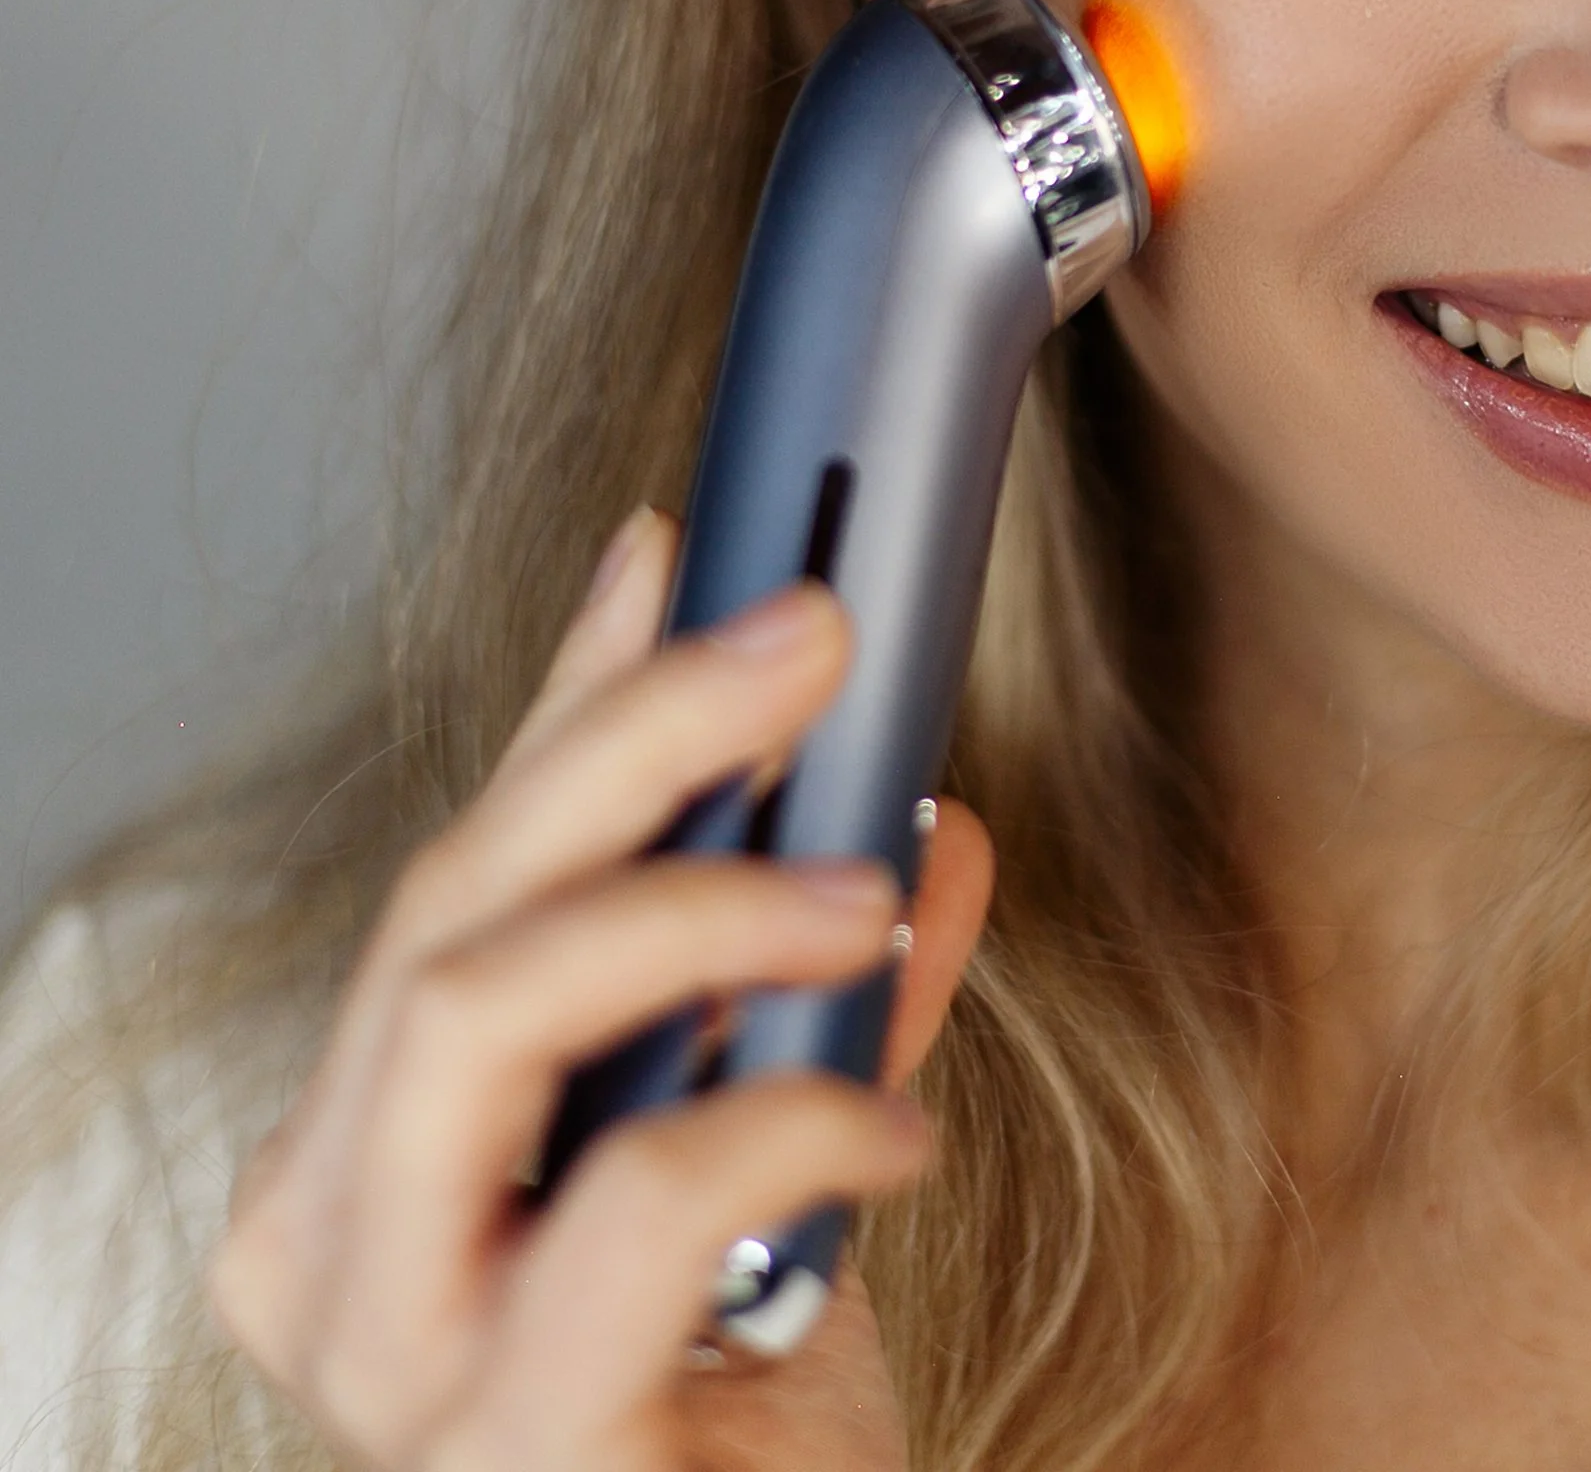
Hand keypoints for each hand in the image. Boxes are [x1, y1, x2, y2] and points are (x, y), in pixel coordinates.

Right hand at [211, 509, 995, 1470]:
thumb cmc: (734, 1395)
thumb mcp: (770, 1149)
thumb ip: (814, 990)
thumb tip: (915, 812)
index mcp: (372, 1143)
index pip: (462, 858)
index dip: (574, 687)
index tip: (681, 549)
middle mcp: (334, 1231)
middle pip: (452, 899)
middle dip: (639, 733)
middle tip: (814, 639)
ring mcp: (393, 1346)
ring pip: (478, 1006)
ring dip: (696, 901)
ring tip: (866, 892)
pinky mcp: (505, 1445)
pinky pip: (636, 1201)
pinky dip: (786, 1117)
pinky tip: (892, 1128)